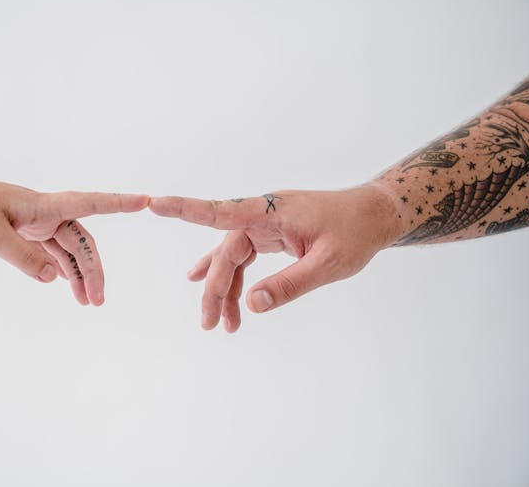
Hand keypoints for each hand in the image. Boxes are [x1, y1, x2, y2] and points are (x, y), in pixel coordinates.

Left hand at [0, 160, 148, 305]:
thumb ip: (22, 257)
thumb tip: (54, 278)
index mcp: (42, 205)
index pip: (89, 203)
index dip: (118, 203)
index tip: (146, 201)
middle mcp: (45, 212)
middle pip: (81, 241)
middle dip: (94, 269)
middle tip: (96, 302)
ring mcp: (35, 223)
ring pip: (68, 250)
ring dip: (79, 275)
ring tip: (88, 303)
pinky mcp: (24, 232)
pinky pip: (51, 252)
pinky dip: (61, 270)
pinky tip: (67, 286)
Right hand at [149, 185, 401, 331]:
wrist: (375, 215)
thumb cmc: (356, 233)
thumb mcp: (328, 264)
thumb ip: (289, 284)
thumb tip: (251, 304)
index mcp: (272, 212)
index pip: (222, 211)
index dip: (186, 209)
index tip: (154, 203)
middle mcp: (262, 215)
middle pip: (226, 251)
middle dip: (215, 288)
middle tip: (210, 325)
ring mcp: (265, 224)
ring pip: (232, 257)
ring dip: (225, 289)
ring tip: (220, 324)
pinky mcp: (271, 234)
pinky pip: (244, 257)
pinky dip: (234, 278)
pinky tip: (216, 291)